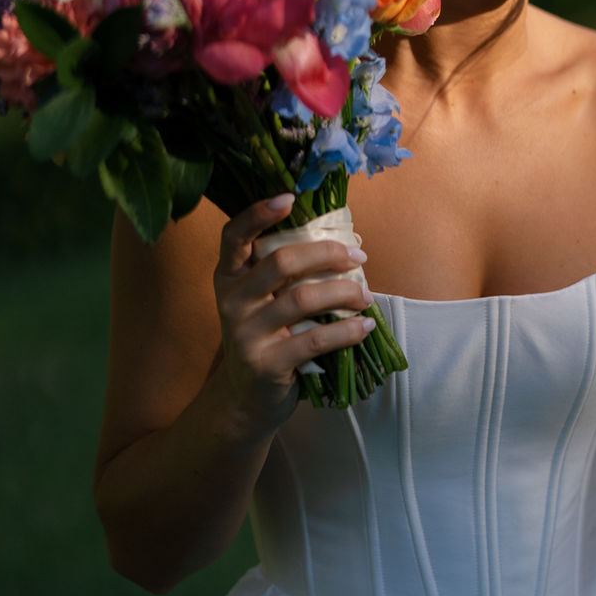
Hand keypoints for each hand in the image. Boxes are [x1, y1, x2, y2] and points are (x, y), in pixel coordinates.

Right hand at [213, 194, 375, 433]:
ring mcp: (246, 333)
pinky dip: (347, 331)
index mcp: (228, 277)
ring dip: (344, 292)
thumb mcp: (263, 301)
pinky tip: (365, 326)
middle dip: (327, 253)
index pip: (234, 235)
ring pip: (303, 298)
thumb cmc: (266, 336)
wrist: (246, 398)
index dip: (258, 213)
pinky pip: (315, 339)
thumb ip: (287, 272)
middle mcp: (232, 301)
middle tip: (358, 255)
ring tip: (366, 296)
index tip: (289, 197)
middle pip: (281, 262)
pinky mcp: (266, 363)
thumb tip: (347, 239)